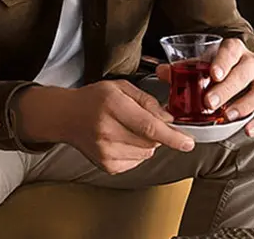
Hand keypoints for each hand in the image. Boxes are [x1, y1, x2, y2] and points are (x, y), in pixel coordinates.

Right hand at [15, 81, 195, 174]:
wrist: (66, 117)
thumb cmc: (93, 99)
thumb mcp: (121, 88)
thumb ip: (147, 101)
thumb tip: (169, 119)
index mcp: (112, 105)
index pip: (148, 126)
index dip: (172, 136)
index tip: (188, 142)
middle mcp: (107, 130)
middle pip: (150, 142)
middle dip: (158, 134)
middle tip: (144, 121)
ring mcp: (106, 151)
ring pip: (146, 153)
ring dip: (146, 143)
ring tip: (127, 129)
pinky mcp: (107, 165)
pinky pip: (137, 162)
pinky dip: (136, 152)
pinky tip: (121, 139)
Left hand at [157, 38, 253, 137]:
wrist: (235, 80)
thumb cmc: (214, 71)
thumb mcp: (198, 66)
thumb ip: (182, 69)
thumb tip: (163, 72)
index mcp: (233, 50)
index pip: (231, 50)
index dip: (223, 61)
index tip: (213, 74)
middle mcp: (251, 64)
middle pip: (246, 72)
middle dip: (228, 88)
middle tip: (209, 102)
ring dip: (244, 104)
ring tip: (227, 116)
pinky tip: (248, 130)